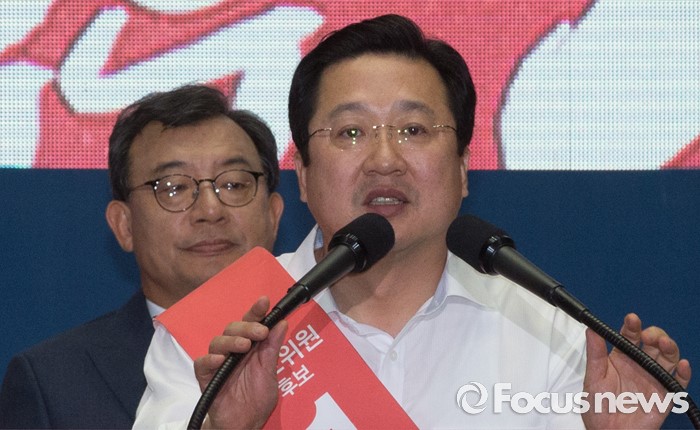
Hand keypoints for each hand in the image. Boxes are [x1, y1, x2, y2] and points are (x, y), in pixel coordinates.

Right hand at [194, 296, 287, 429]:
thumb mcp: (270, 373)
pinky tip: (221, 360)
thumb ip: (273, 349)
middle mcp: (234, 350)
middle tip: (261, 332)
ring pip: (218, 340)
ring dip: (232, 340)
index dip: (257, 311)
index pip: (252, 324)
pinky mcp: (205, 376)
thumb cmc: (256, 399)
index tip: (265, 301)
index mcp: (251, 347)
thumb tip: (282, 323)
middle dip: (248, 326)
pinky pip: (202, 362)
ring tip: (244, 346)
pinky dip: (210, 358)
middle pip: (234, 328)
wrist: (243, 423)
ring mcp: (218, 362)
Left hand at [582, 313, 690, 428]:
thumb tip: (591, 329)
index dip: (632, 326)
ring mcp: (653, 379)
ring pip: (668, 358)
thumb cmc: (598, 407)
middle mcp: (639, 365)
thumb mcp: (593, 377)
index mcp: (621, 358)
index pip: (630, 336)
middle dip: (654, 334)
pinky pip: (678, 382)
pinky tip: (682, 365)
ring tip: (663, 344)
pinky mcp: (664, 396)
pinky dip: (683, 373)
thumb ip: (595, 353)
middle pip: (653, 344)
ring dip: (669, 348)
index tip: (632, 319)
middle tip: (648, 335)